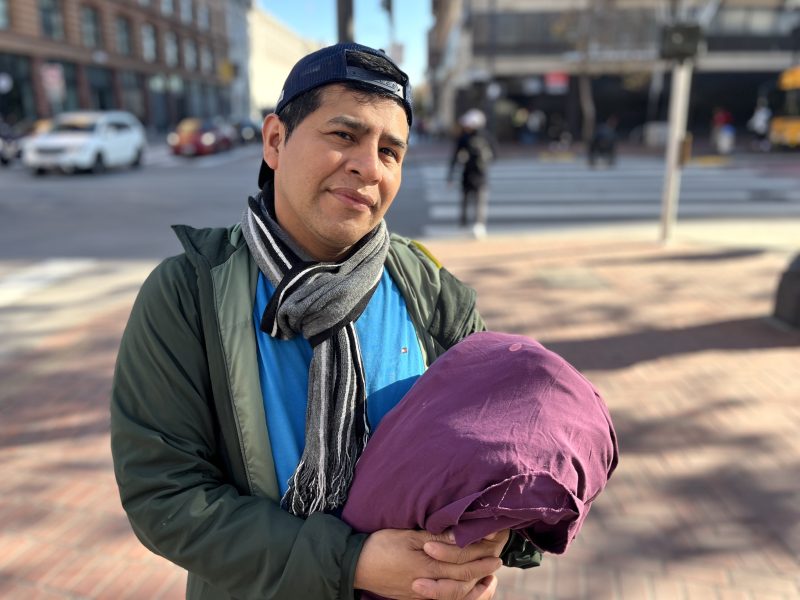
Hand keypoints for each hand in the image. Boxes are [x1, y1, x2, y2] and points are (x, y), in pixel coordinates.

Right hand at [354, 529, 502, 599]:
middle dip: (482, 568)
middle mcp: (429, 584)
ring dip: (474, 585)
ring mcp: (423, 593)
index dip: (479, 551)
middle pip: (463, 578)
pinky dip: (460, 594)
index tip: (493, 540)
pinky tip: (465, 587)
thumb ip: (435, 537)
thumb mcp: (408, 536)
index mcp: (429, 566)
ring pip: (456, 593)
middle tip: (498, 559)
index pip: (462, 560)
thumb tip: (459, 534)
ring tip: (488, 577)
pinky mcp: (416, 596)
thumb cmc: (380, 546)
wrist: (356, 567)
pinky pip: (444, 598)